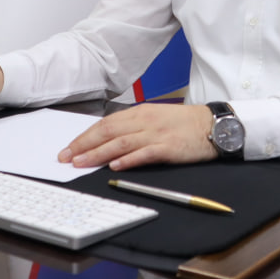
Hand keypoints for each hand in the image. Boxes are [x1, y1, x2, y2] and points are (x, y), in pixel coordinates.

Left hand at [59, 103, 217, 170]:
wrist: (213, 125)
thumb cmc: (184, 123)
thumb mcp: (156, 118)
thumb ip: (134, 127)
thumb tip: (108, 140)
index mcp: (140, 112)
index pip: (106, 123)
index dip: (84, 136)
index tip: (69, 148)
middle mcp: (145, 121)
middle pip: (108, 132)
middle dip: (84, 145)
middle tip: (66, 157)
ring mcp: (156, 134)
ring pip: (121, 143)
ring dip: (98, 153)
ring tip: (82, 163)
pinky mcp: (168, 148)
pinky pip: (144, 154)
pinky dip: (128, 160)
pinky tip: (115, 166)